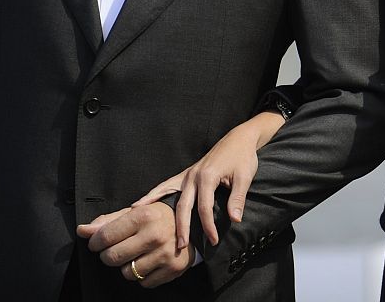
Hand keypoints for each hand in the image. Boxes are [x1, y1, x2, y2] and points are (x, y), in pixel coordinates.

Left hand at [76, 202, 194, 287]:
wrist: (194, 226)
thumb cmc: (158, 218)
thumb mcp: (135, 213)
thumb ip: (108, 222)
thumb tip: (82, 230)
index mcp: (143, 215)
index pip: (105, 236)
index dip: (95, 243)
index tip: (97, 243)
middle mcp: (154, 234)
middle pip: (112, 258)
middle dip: (109, 256)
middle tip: (116, 250)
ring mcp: (164, 253)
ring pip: (126, 273)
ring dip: (127, 267)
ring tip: (137, 255)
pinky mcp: (172, 269)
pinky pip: (143, 282)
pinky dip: (143, 275)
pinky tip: (150, 262)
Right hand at [133, 112, 285, 248]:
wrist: (239, 139)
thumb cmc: (243, 157)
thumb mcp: (245, 177)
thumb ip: (237, 199)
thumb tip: (235, 220)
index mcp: (207, 176)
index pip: (204, 208)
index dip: (208, 226)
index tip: (213, 240)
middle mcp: (193, 175)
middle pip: (183, 206)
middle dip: (182, 227)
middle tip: (181, 247)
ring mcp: (187, 174)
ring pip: (169, 195)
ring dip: (161, 212)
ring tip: (149, 228)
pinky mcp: (186, 174)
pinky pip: (166, 185)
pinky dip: (153, 194)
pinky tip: (139, 204)